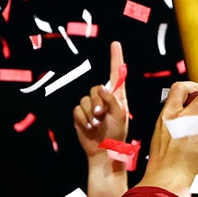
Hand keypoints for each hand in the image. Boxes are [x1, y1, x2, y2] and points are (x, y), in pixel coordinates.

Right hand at [73, 41, 128, 157]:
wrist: (103, 152)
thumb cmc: (116, 135)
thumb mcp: (120, 116)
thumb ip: (112, 100)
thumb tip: (101, 87)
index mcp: (117, 97)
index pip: (116, 74)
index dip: (115, 58)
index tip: (115, 44)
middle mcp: (103, 99)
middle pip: (95, 88)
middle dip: (96, 102)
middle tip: (100, 115)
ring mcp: (91, 107)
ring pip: (84, 100)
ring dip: (89, 113)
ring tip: (96, 124)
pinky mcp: (80, 115)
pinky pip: (77, 110)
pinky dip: (82, 119)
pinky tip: (89, 127)